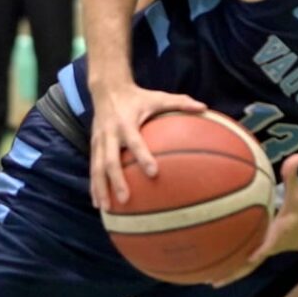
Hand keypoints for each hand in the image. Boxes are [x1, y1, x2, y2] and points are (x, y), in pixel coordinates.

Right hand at [89, 83, 206, 209]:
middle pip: (111, 160)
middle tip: (125, 199)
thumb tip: (204, 107)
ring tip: (105, 208)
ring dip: (100, 188)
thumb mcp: (158, 97)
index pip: (134, 142)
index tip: (154, 173)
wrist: (107, 88)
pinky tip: (97, 204)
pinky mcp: (93, 146)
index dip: (143, 156)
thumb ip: (180, 103)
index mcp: (126, 122)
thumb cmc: (137, 96)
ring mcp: (99, 141)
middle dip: (116, 180)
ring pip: (97, 167)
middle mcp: (110, 133)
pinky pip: (93, 168)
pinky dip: (94, 186)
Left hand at [214, 154, 297, 285]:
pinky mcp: (257, 251)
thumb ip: (293, 176)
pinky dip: (226, 263)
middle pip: (249, 264)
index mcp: (278, 235)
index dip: (260, 251)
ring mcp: (261, 252)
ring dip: (226, 273)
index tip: (248, 257)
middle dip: (233, 272)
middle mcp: (267, 247)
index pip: (269, 244)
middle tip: (212, 280)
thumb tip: (297, 156)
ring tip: (204, 280)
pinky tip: (208, 266)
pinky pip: (240, 259)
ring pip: (242, 266)